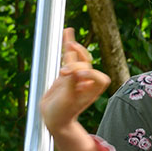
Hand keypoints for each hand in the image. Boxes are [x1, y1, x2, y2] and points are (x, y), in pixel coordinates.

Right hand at [40, 29, 109, 150]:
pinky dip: (67, 45)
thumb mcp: (67, 100)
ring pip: (79, 57)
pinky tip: (67, 31)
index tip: (76, 77)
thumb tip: (73, 66)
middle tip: (65, 70)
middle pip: (88, 64)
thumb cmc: (62, 113)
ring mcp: (76, 76)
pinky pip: (68, 56)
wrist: (53, 118)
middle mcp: (86, 82)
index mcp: (93, 91)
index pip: (98, 77)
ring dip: (74, 48)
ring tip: (68, 38)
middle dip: (77, 62)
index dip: (88, 73)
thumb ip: (70, 83)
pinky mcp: (66, 73)